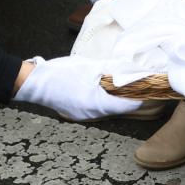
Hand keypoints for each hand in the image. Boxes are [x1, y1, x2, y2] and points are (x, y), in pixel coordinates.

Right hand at [12, 55, 141, 120]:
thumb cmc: (61, 73)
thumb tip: (132, 69)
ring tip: (119, 81)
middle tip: (137, 81)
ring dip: (115, 96)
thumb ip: (114, 69)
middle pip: (119, 108)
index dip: (142, 95)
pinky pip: (96, 107)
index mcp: (98, 105)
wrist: (34, 82)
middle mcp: (93, 115)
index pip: (130, 106)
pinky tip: (101, 86)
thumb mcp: (91, 67)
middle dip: (129, 95)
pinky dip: (103, 98)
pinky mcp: (77, 113)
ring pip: (108, 108)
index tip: (151, 86)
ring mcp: (84, 116)